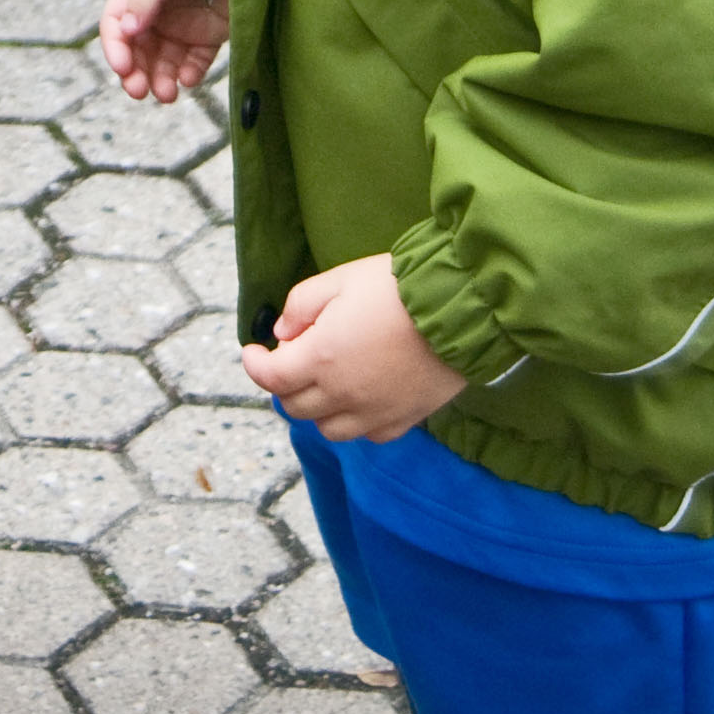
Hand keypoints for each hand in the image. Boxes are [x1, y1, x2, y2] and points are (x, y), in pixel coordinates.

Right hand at [100, 0, 228, 101]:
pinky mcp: (209, 34)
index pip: (116, 22)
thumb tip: (126, 29)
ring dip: (161, 79)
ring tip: (167, 94)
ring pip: (163, 61)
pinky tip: (189, 79)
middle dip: (135, 72)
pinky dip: (190, 74)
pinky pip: (195, 61)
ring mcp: (182, 24)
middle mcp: (156, 10)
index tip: (122, 67)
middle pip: (137, 49)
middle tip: (139, 91)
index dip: (115, 47)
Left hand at [241, 254, 467, 441]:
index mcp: (320, 358)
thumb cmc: (397, 287)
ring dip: (318, 408)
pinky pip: (369, 433)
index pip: (270, 377)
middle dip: (285, 383)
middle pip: (294, 407)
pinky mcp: (405, 419)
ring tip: (326, 381)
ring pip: (328, 429)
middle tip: (293, 359)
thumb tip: (282, 333)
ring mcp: (375, 412)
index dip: (254, 364)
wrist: (460, 307)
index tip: (253, 351)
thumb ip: (300, 306)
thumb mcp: (338, 280)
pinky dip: (356, 420)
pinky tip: (361, 396)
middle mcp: (343, 393)